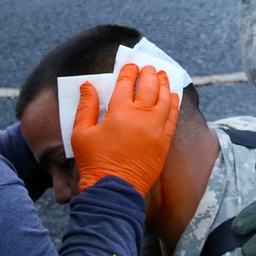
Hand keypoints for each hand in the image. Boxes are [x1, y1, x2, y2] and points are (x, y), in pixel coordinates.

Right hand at [72, 63, 179, 194]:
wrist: (114, 190)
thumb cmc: (94, 162)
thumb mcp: (81, 133)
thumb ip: (86, 106)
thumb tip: (88, 85)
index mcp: (119, 112)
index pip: (127, 83)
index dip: (129, 71)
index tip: (131, 65)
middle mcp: (141, 117)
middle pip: (150, 87)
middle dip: (150, 74)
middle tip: (149, 67)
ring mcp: (156, 129)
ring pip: (165, 99)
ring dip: (165, 85)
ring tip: (163, 76)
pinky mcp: (164, 142)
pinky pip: (173, 117)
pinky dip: (174, 104)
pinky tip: (173, 97)